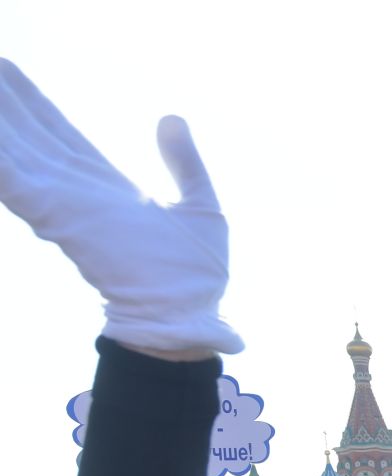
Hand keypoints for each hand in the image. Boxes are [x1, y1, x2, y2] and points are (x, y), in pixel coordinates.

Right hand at [0, 63, 239, 353]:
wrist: (187, 317)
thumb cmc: (196, 277)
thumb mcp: (201, 206)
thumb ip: (184, 162)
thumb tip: (171, 117)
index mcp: (104, 185)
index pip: (58, 133)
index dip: (32, 103)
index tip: (8, 71)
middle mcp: (75, 190)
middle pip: (28, 133)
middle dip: (5, 101)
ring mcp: (63, 203)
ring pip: (12, 150)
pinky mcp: (58, 218)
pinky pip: (13, 181)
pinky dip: (0, 159)